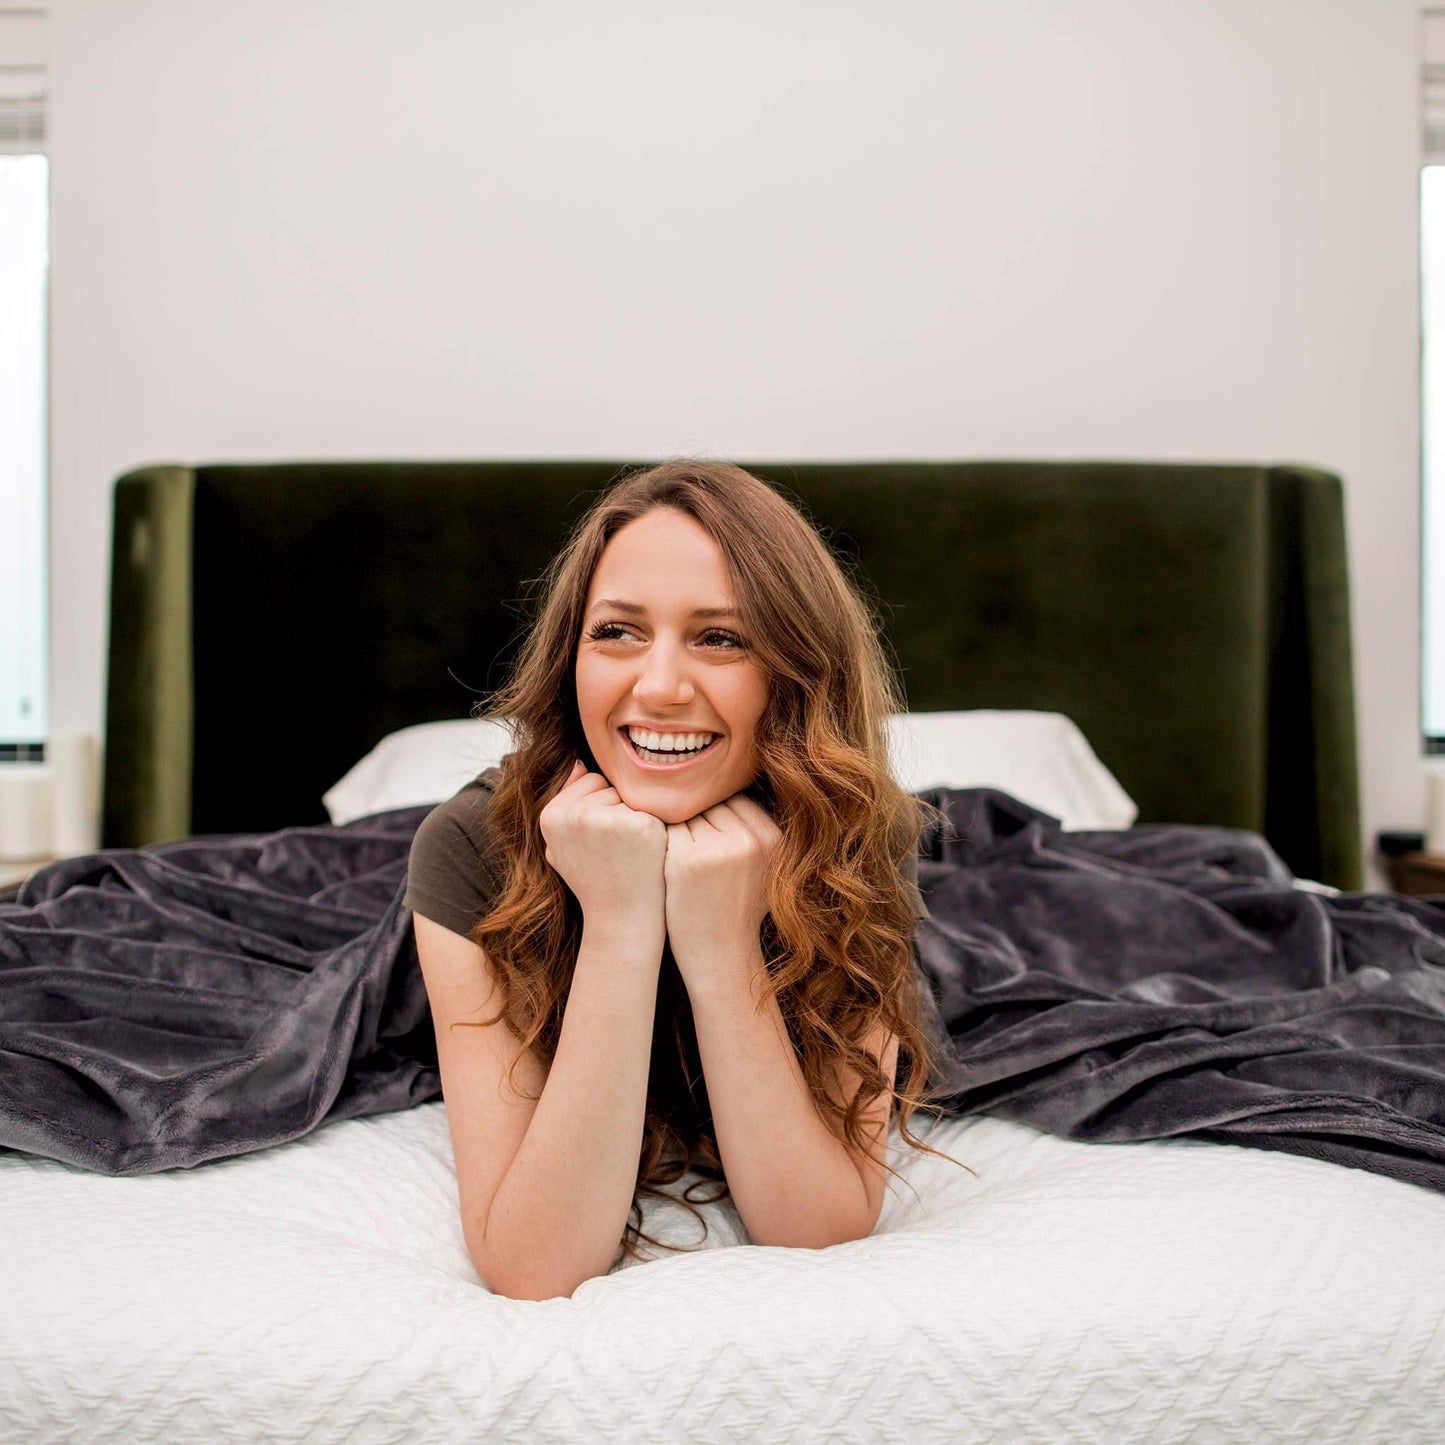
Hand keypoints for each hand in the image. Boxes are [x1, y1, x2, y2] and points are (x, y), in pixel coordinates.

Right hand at [538, 760, 666, 934]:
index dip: (599, 808)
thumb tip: (577, 764)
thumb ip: (564, 804)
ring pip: (630, 795)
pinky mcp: (639, 825)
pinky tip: (645, 854)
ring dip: (633, 817)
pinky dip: (653, 827)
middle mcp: (574, 815)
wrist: (622, 917)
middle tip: (613, 849)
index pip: (589, 780)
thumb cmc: (595, 879)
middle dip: (616, 810)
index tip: (597, 842)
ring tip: (626, 852)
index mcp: (550, 816)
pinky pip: (652, 808)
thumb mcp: (563, 846)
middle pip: (610, 785)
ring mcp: (607, 819)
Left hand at [663, 792, 782, 997]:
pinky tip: (659, 857)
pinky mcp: (685, 860)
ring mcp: (717, 848)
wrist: (721, 956)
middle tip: (689, 842)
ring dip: (677, 825)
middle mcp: (748, 838)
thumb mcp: (763, 866)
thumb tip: (722, 788)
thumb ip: (750, 830)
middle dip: (697, 817)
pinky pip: (667, 829)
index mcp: (771, 836)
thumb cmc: (737, 908)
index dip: (716, 815)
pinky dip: (660, 839)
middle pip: (711, 802)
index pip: (735, 799)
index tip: (707, 834)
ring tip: (675, 852)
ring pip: (687, 812)